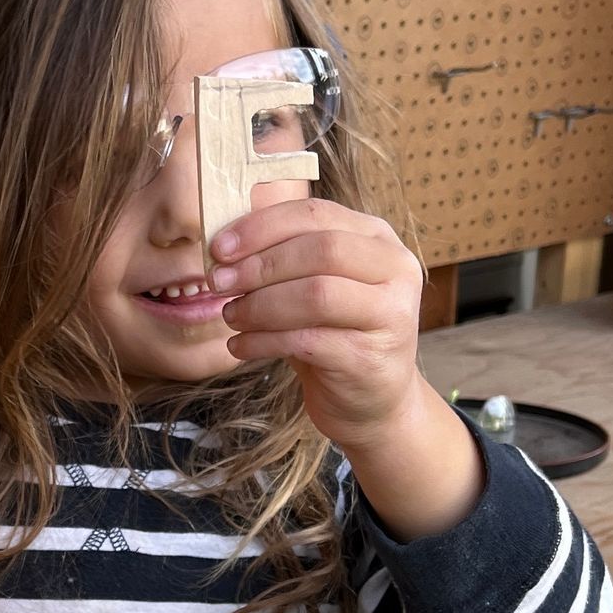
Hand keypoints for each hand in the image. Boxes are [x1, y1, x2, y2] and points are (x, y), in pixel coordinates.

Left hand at [212, 197, 483, 538]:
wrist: (370, 398)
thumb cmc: (331, 331)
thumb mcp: (311, 283)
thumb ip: (281, 254)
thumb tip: (222, 239)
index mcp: (377, 238)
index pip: (316, 213)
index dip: (262, 227)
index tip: (218, 248)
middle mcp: (395, 269)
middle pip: (320, 250)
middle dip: (259, 265)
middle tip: (218, 283)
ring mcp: (391, 314)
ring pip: (316, 294)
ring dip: (259, 304)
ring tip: (230, 316)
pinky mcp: (371, 358)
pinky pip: (308, 340)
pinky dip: (264, 341)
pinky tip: (241, 346)